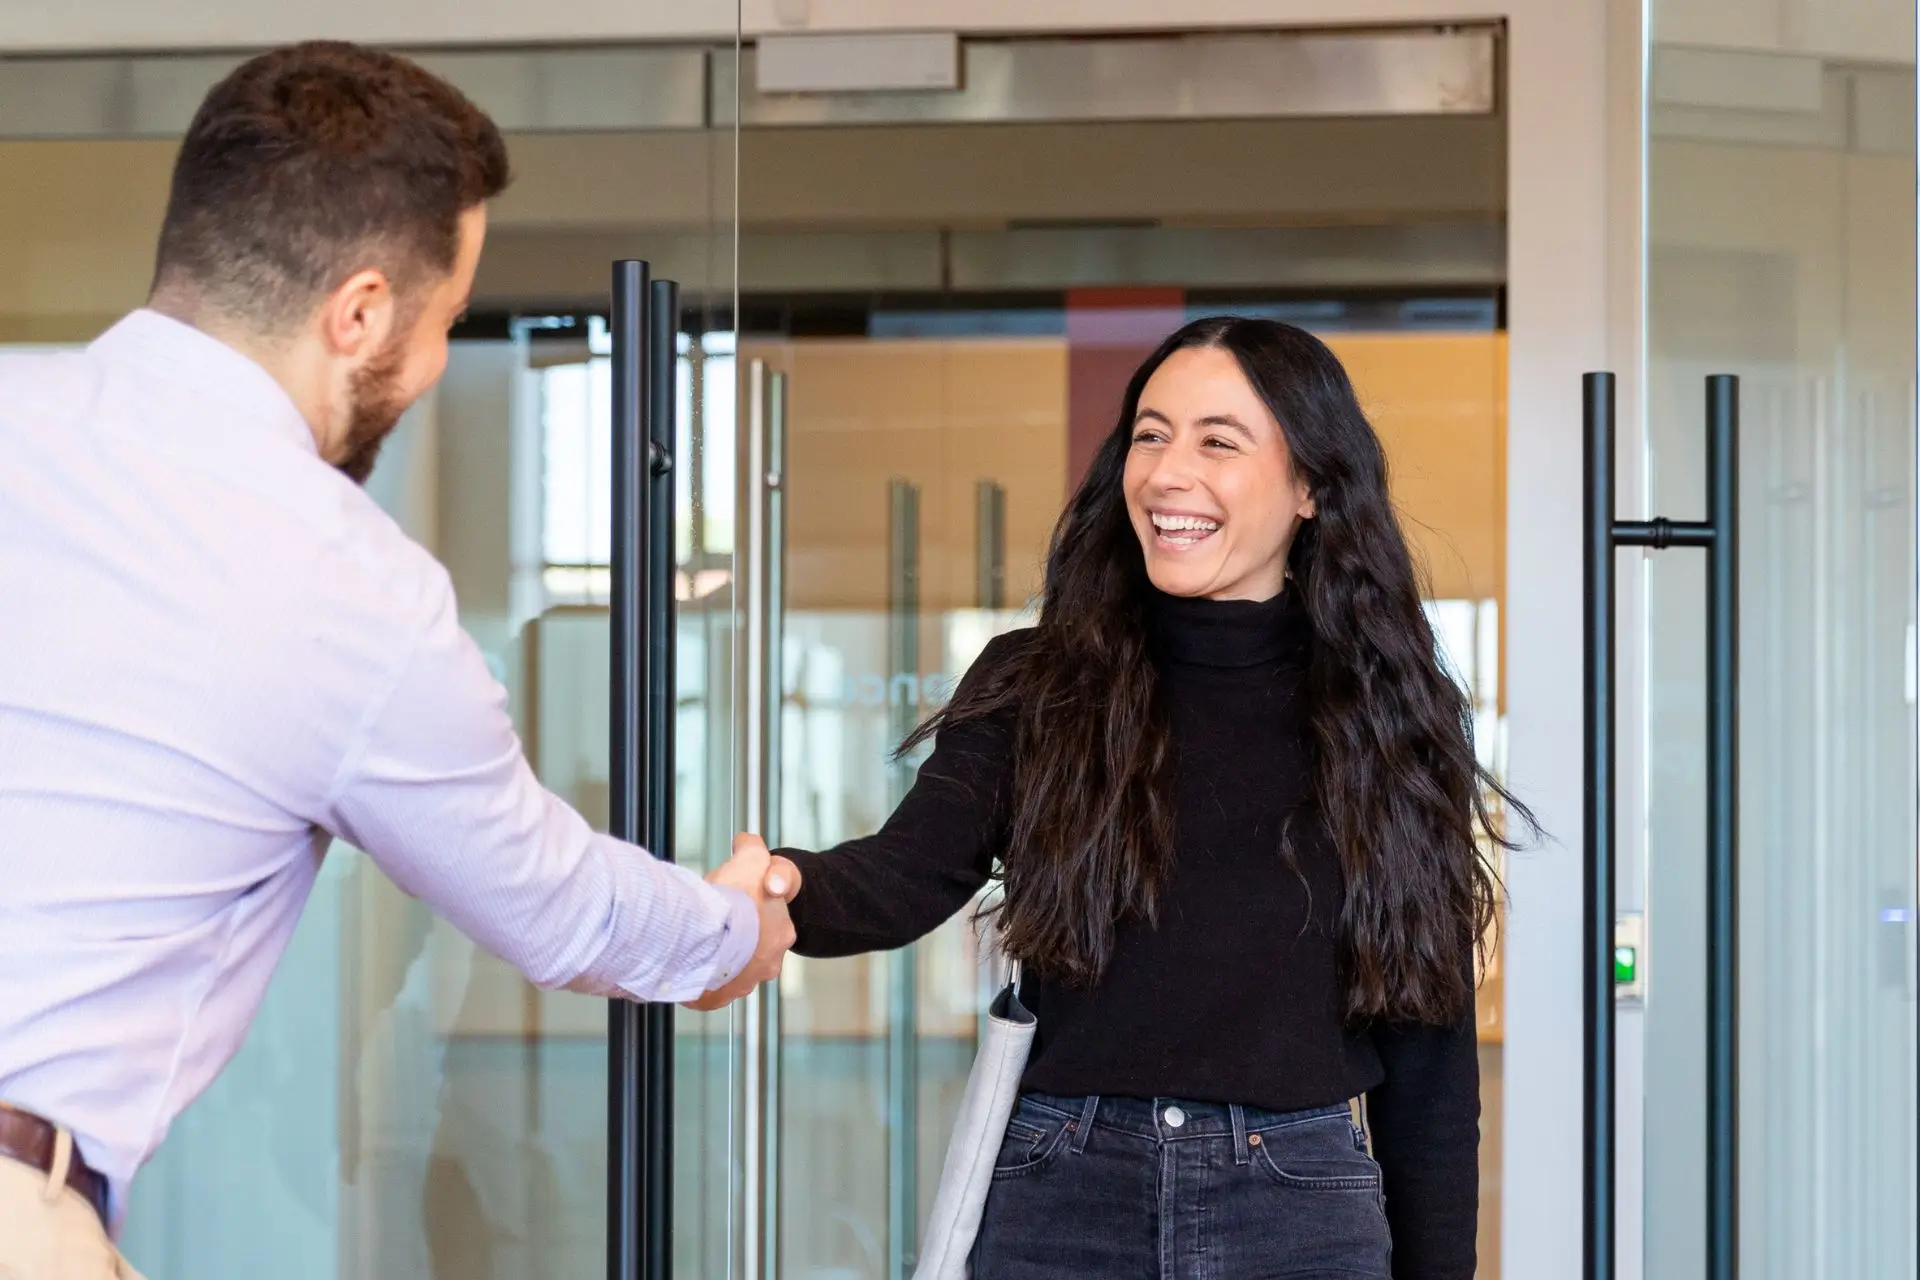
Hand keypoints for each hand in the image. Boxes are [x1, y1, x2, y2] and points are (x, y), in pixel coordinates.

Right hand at [683, 834, 802, 1011]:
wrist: (701, 938)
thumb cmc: (730, 902)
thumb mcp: (750, 859)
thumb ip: (752, 847)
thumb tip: (747, 839)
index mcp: (781, 932)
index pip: (767, 917)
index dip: (747, 904)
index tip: (729, 899)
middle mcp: (768, 963)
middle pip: (749, 945)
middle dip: (733, 934)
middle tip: (712, 920)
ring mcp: (742, 984)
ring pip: (728, 967)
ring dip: (716, 955)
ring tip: (698, 940)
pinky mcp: (716, 999)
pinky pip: (707, 987)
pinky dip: (699, 975)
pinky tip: (688, 960)